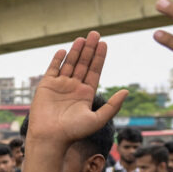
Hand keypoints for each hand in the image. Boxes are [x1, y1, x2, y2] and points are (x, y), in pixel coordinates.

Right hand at [26, 31, 127, 149]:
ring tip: (82, 38)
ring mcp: (59, 86)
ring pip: (69, 64)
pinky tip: (63, 50)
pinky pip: (52, 69)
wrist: (50, 138)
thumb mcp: (98, 119)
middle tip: (95, 34)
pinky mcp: (46, 86)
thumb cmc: (73, 132)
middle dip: (89, 49)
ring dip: (75, 51)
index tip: (105, 44)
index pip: (94, 71)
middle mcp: (73, 88)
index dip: (100, 57)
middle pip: (83, 64)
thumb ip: (112, 106)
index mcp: (86, 94)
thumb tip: (126, 92)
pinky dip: (57, 60)